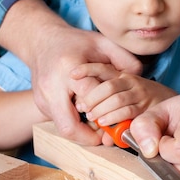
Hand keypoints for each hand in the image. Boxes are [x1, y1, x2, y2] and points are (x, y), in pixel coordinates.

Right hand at [0, 0, 141, 144]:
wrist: (42, 41)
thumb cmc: (75, 42)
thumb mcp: (102, 43)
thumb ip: (123, 58)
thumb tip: (139, 75)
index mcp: (67, 68)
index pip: (89, 98)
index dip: (105, 112)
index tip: (118, 120)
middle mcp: (51, 87)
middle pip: (69, 126)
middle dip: (90, 137)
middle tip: (107, 135)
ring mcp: (42, 99)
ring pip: (64, 129)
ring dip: (83, 133)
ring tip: (100, 127)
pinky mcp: (40, 106)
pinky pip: (60, 123)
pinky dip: (75, 125)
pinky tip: (87, 118)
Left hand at [71, 62, 176, 145]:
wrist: (172, 104)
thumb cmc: (143, 101)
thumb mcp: (124, 95)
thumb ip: (107, 104)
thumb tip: (89, 116)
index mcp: (123, 75)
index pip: (103, 68)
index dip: (87, 69)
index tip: (72, 74)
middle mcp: (131, 81)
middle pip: (107, 86)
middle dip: (91, 97)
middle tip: (82, 107)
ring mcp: (139, 93)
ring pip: (116, 98)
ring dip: (100, 108)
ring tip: (91, 116)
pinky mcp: (145, 106)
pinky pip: (126, 110)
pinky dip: (113, 116)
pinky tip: (104, 121)